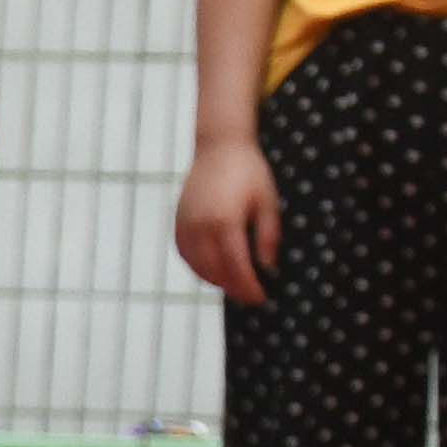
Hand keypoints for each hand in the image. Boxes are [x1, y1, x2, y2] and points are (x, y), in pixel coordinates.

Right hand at [173, 140, 279, 305]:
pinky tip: (213, 270)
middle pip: (215, 272)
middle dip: (234, 288)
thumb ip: (268, 238)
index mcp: (225, 222)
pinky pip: (185, 255)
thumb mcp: (268, 203)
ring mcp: (185, 225)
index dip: (248, 287)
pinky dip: (198, 267)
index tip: (261, 298)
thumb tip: (267, 267)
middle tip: (250, 297)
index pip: (236, 267)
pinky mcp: (178, 222)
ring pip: (197, 266)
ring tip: (234, 285)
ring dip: (215, 281)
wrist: (219, 148)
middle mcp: (200, 227)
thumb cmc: (249, 173)